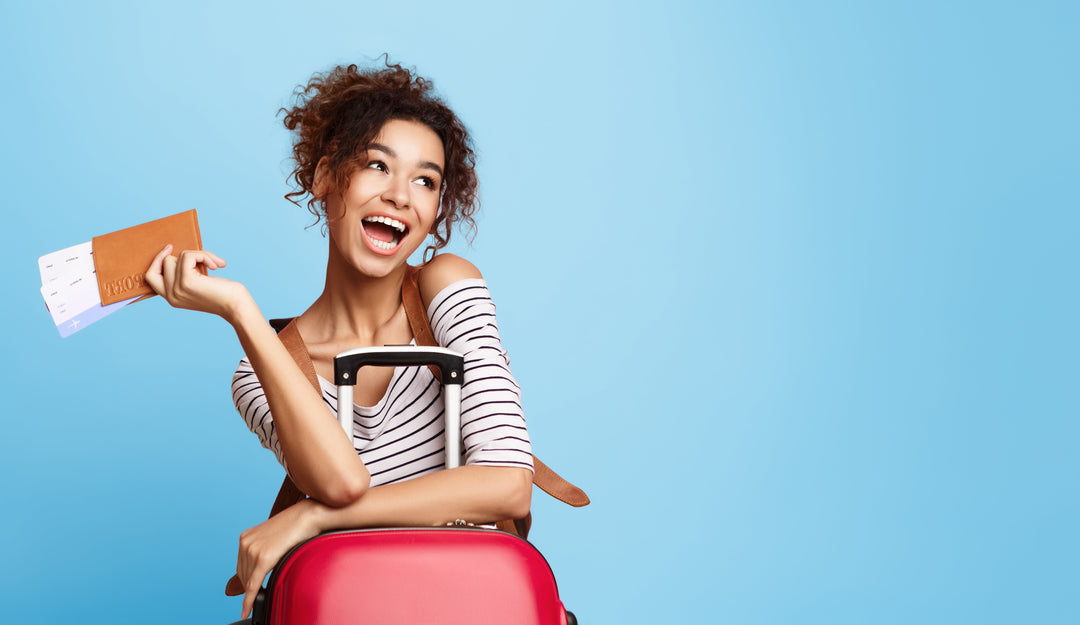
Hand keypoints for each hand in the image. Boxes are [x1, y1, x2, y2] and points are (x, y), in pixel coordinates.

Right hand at [143, 244, 249, 321]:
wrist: (237, 306)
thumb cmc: (223, 294)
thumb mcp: (198, 284)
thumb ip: (185, 274)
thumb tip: (180, 253)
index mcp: (171, 298)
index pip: (151, 276)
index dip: (157, 260)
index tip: (170, 248)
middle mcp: (170, 296)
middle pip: (167, 261)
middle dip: (190, 257)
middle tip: (210, 262)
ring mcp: (176, 289)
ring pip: (179, 257)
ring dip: (201, 255)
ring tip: (215, 264)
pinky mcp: (186, 281)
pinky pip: (188, 256)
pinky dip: (204, 255)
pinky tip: (217, 265)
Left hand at [236, 498, 322, 618]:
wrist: (309, 515)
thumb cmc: (297, 526)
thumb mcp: (273, 541)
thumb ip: (260, 556)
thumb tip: (244, 580)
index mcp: (246, 537)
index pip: (241, 567)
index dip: (246, 582)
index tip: (246, 596)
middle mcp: (246, 542)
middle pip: (242, 576)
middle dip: (251, 586)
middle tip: (265, 592)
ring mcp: (252, 549)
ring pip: (247, 582)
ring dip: (254, 591)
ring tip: (269, 591)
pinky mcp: (263, 558)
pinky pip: (253, 585)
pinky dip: (249, 600)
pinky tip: (248, 609)